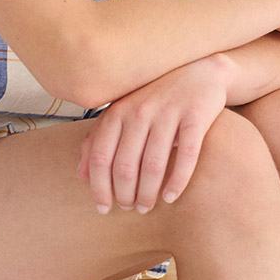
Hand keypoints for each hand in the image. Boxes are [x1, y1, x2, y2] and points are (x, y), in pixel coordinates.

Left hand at [77, 56, 227, 214]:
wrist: (198, 70)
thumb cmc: (155, 97)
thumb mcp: (122, 112)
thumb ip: (98, 139)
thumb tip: (80, 176)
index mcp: (118, 111)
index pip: (100, 157)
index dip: (99, 188)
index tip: (103, 209)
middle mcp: (139, 111)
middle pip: (124, 166)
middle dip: (124, 195)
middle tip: (130, 208)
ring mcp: (167, 113)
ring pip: (153, 165)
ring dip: (148, 193)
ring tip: (147, 207)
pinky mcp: (195, 116)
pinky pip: (186, 156)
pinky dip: (177, 181)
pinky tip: (171, 196)